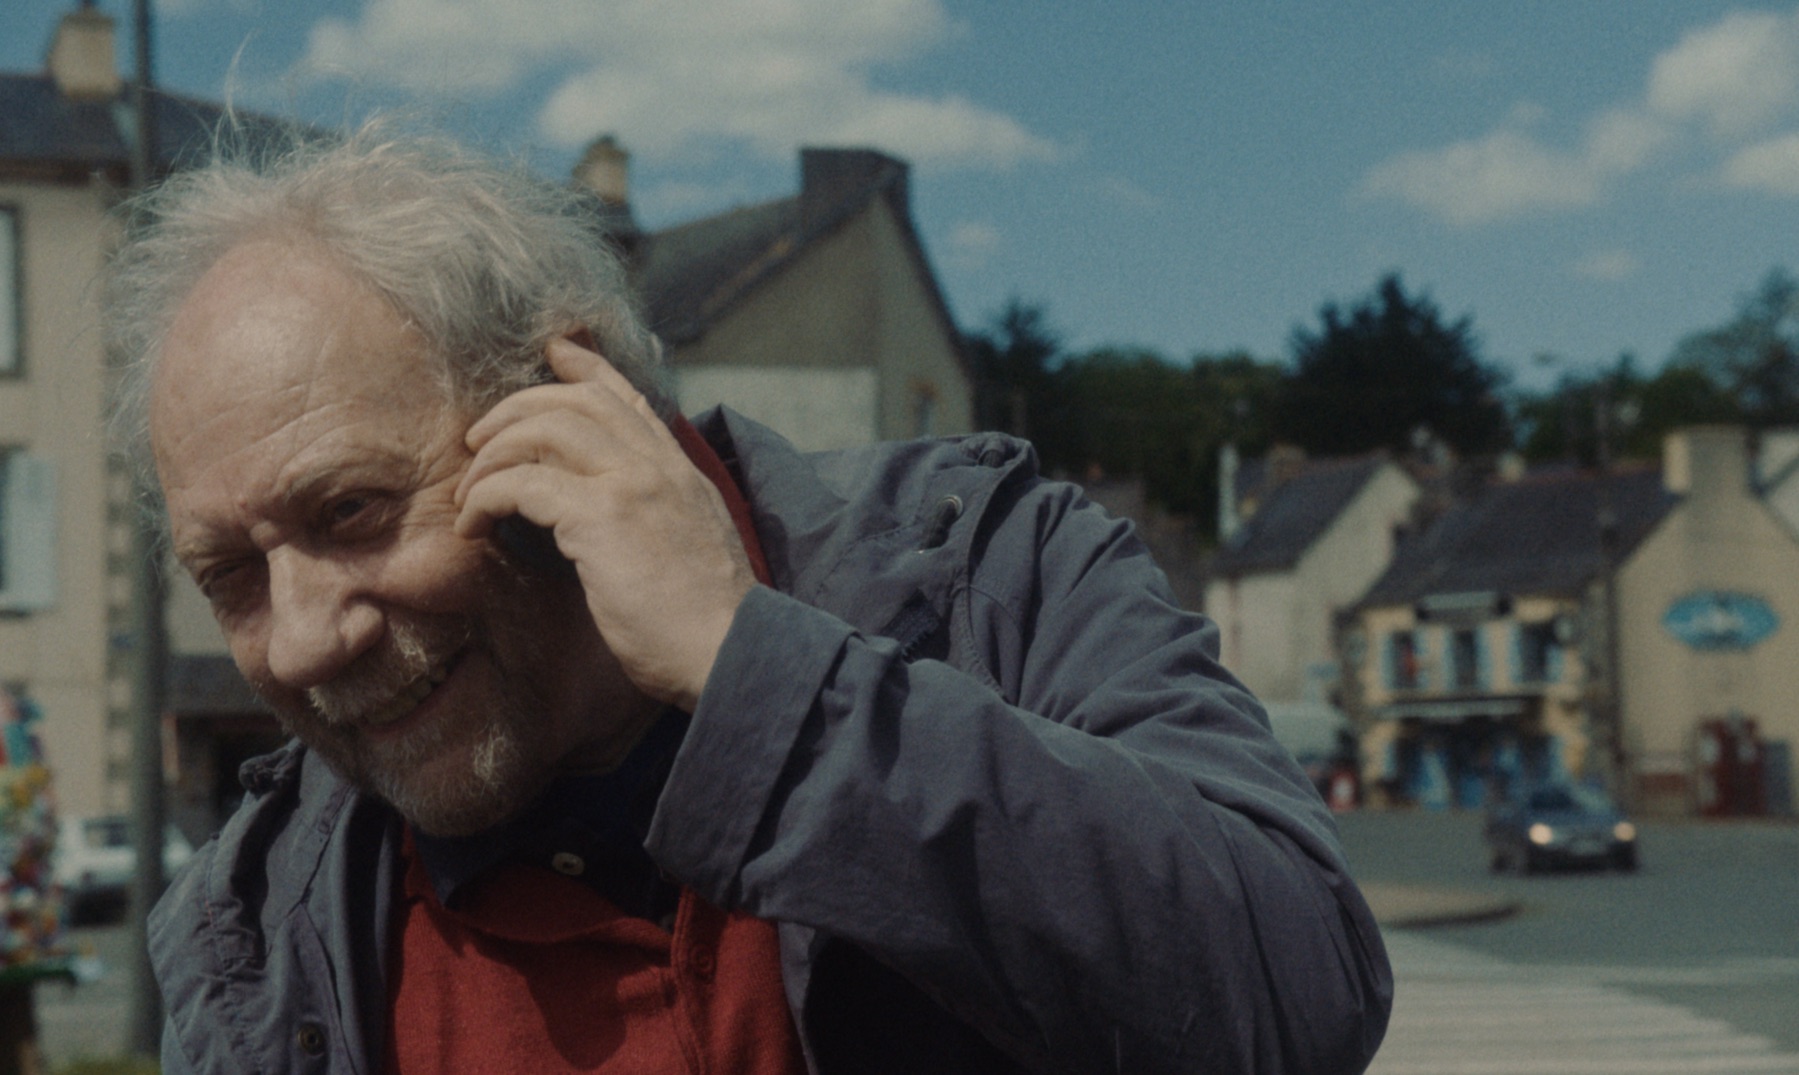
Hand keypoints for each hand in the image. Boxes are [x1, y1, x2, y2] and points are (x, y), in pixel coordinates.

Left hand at [454, 337, 757, 710]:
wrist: (730, 651)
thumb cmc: (706, 624)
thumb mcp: (693, 548)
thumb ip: (662, 517)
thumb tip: (625, 521)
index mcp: (681, 473)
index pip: (630, 399)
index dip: (588, 369)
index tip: (555, 352)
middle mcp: (659, 466)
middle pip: (577, 401)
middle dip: (517, 408)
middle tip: (479, 439)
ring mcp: (632, 484)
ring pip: (546, 429)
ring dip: (494, 453)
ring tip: (468, 490)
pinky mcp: (602, 517)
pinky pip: (523, 484)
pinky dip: (487, 497)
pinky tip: (474, 526)